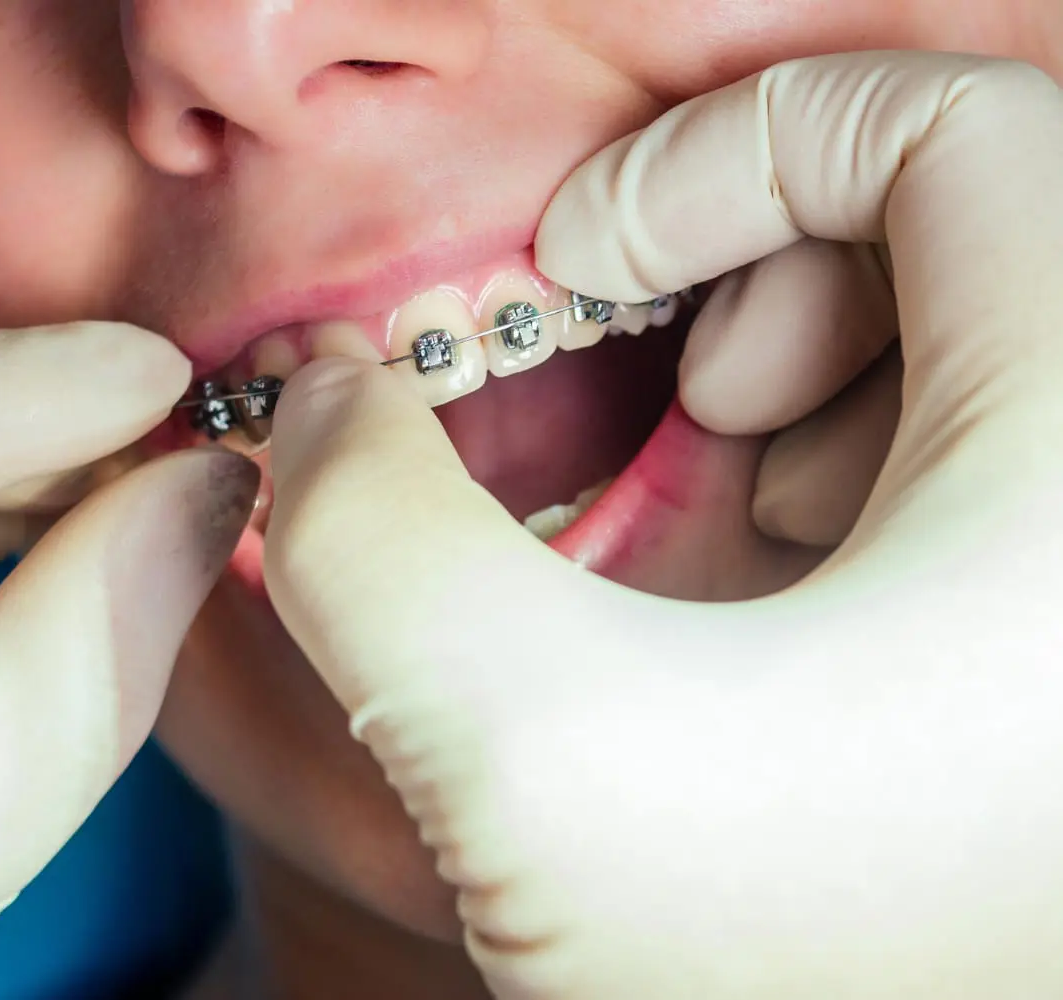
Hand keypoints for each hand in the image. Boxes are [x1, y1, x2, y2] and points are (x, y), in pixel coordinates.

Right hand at [263, 51, 1062, 998]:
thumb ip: (369, 536)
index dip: (722, 151)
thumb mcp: (530, 763)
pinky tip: (782, 648)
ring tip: (727, 563)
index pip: (947, 128)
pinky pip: (997, 495)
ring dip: (814, 420)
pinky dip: (862, 518)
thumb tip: (325, 407)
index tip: (584, 275)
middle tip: (685, 431)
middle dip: (769, 294)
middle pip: (968, 230)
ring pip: (982, 365)